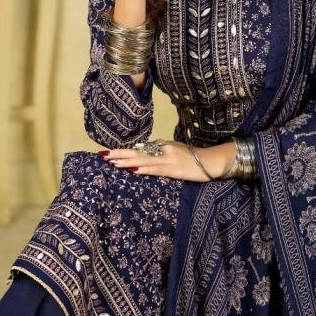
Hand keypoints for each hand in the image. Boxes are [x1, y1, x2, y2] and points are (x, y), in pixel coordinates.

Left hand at [99, 140, 234, 182]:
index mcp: (163, 145)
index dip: (125, 150)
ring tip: (113, 162)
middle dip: (120, 154)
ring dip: (127, 161)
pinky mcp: (173, 169)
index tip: (110, 152)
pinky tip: (133, 170)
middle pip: (138, 152)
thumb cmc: (194, 156)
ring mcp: (167, 159)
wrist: (211, 161)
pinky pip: (155, 169)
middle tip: (104, 155)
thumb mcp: (176, 148)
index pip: (140, 148)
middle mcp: (163, 150)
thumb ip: (162, 149)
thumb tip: (147, 151)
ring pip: (143, 160)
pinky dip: (143, 169)